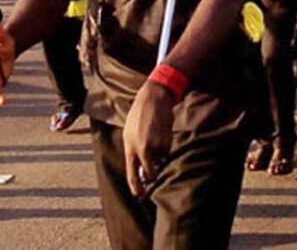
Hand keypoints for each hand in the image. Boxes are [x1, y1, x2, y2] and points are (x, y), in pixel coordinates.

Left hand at [123, 81, 175, 197]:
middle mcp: (142, 149)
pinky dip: (165, 148)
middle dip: (152, 176)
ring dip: (159, 157)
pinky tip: (160, 135)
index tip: (140, 196)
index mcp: (130, 148)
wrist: (153, 100)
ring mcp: (156, 146)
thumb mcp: (129, 134)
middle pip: (150, 174)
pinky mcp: (167, 141)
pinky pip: (167, 152)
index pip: (132, 174)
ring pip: (160, 162)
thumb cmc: (139, 117)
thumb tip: (140, 171)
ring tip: (154, 140)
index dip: (137, 188)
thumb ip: (133, 152)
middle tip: (153, 172)